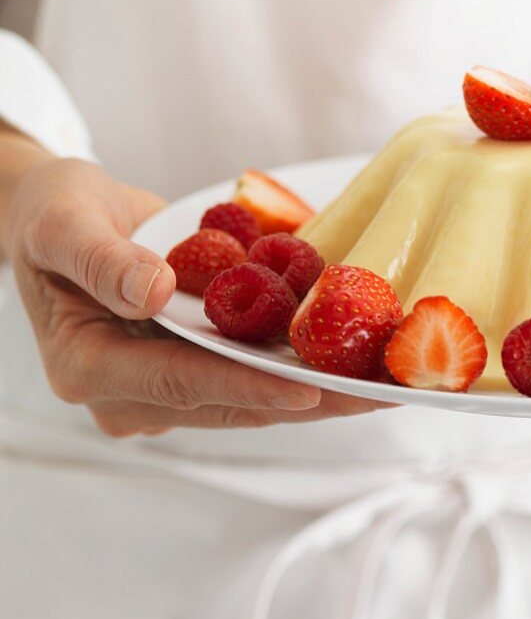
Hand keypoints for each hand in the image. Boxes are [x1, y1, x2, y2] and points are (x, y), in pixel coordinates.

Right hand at [1, 135, 384, 435]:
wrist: (58, 218)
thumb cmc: (53, 214)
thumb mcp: (63, 221)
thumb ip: (102, 259)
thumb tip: (152, 293)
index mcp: (88, 368)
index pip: (181, 382)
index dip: (248, 387)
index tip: (310, 389)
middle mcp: (128, 395)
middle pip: (230, 404)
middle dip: (309, 400)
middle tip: (382, 394)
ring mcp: (161, 391)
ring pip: (251, 401)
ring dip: (320, 394)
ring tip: (389, 385)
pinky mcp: (189, 375)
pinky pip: (252, 378)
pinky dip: (302, 369)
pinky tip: (358, 361)